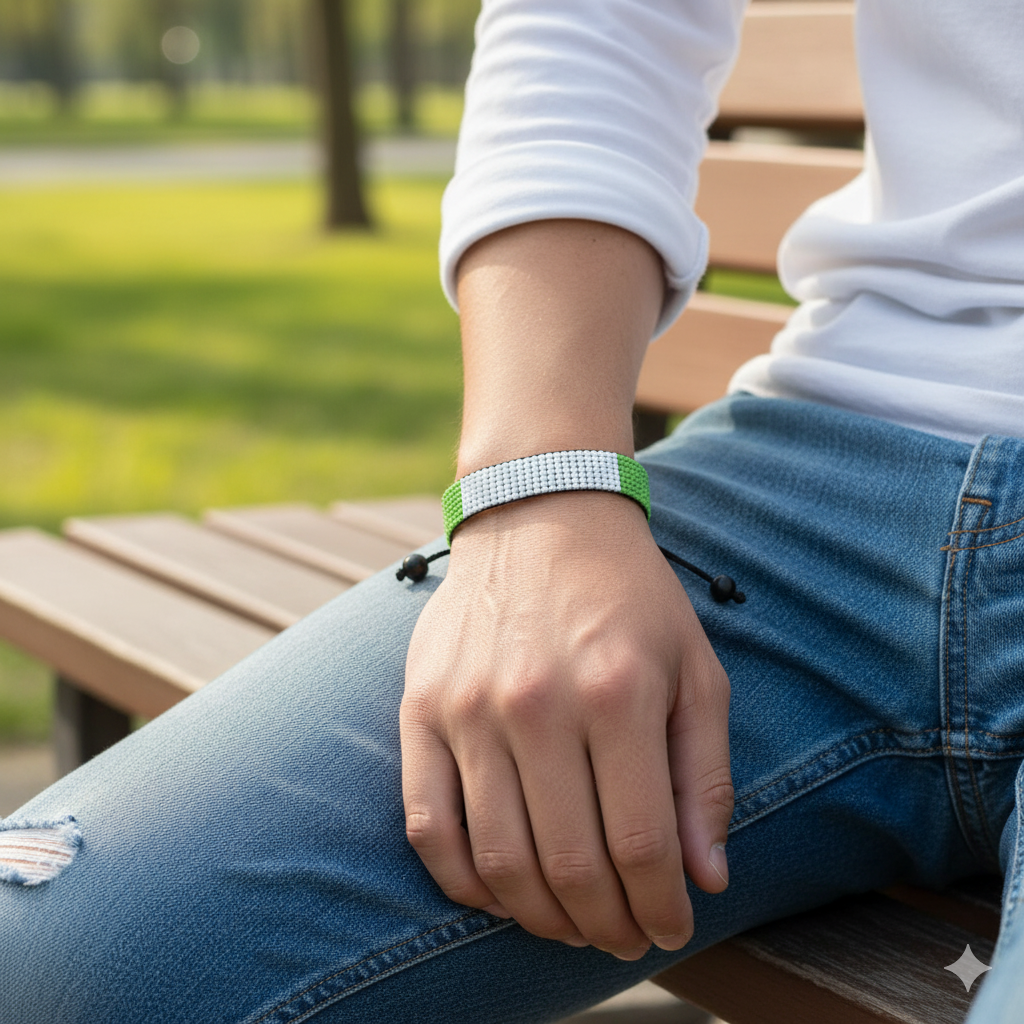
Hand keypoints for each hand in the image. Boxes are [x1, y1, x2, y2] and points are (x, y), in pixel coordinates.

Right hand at [400, 490, 732, 958]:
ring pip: (498, 861)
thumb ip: (705, 776)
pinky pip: (427, 825)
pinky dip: (465, 882)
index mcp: (616, 693)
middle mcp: (537, 703)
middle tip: (626, 938)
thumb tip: (707, 878)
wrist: (540, 518)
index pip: (640, 844)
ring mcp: (468, 708)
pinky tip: (501, 894)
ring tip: (573, 925)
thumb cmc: (629, 598)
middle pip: (570, 866)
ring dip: (542, 918)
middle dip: (607, 926)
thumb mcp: (695, 670)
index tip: (672, 926)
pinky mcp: (421, 708)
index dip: (661, 906)